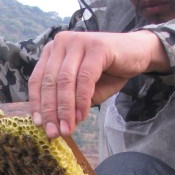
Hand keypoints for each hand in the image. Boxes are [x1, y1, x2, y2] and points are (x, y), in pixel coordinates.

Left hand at [28, 31, 167, 137]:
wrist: (138, 54)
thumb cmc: (108, 73)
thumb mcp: (82, 90)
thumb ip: (67, 101)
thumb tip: (53, 124)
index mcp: (53, 51)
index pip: (38, 79)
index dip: (37, 103)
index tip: (38, 124)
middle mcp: (61, 42)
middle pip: (50, 81)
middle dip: (51, 111)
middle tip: (54, 132)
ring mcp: (78, 42)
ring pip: (65, 81)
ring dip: (66, 109)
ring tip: (68, 128)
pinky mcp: (96, 46)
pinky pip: (84, 78)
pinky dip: (82, 100)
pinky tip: (82, 116)